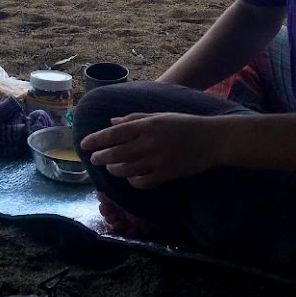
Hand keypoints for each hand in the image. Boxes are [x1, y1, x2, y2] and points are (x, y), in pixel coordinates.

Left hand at [79, 112, 219, 188]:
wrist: (212, 140)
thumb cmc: (184, 124)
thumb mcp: (159, 115)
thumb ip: (134, 118)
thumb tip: (111, 122)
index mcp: (147, 125)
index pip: (114, 133)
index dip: (97, 139)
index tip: (83, 143)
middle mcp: (149, 143)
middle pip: (116, 154)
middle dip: (101, 157)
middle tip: (94, 158)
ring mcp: (157, 161)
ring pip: (126, 170)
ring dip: (114, 169)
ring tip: (110, 167)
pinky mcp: (166, 175)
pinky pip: (141, 182)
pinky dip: (132, 180)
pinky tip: (130, 176)